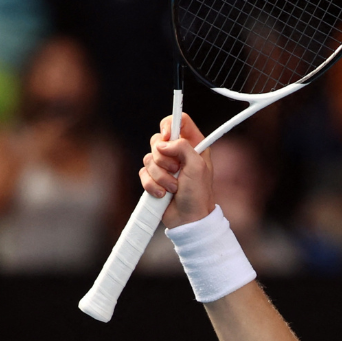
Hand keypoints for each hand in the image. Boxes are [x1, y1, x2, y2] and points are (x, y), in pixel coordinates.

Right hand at [140, 113, 214, 227]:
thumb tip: (163, 144)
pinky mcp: (154, 178)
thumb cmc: (199, 194)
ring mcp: (166, 166)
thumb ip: (183, 148)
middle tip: (176, 170)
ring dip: (160, 176)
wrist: (189, 219)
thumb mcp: (197, 167)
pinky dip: (151, 185)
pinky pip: (143, 173)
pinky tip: (163, 194)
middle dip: (164, 158)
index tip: (168, 138)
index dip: (169, 126)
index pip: (180, 121)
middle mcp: (179, 153)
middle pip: (158, 139)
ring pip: (149, 158)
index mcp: (194, 145)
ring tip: (173, 188)